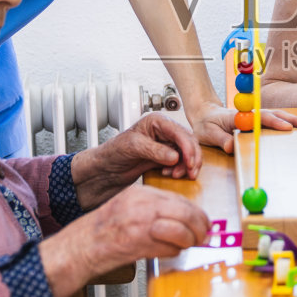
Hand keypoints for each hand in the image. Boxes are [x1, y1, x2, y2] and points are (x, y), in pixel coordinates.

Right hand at [69, 182, 211, 274]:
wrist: (81, 246)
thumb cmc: (103, 230)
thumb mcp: (129, 207)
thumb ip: (154, 209)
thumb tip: (182, 218)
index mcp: (141, 194)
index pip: (180, 199)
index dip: (196, 213)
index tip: (202, 222)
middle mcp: (143, 206)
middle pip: (187, 212)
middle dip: (200, 227)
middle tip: (203, 236)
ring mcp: (142, 223)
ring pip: (182, 229)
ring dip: (191, 241)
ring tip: (190, 245)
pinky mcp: (141, 243)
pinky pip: (170, 247)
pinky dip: (175, 252)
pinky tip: (170, 252)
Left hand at [70, 114, 201, 203]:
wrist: (105, 169)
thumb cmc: (113, 152)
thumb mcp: (133, 147)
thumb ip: (155, 151)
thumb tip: (175, 156)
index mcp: (156, 121)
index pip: (179, 132)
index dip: (188, 147)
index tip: (189, 162)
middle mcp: (164, 131)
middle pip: (189, 142)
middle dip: (191, 158)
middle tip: (190, 173)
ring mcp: (166, 144)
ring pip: (187, 153)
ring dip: (186, 165)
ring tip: (175, 175)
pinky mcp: (165, 157)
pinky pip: (181, 162)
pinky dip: (180, 169)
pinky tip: (169, 175)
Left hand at [186, 99, 296, 154]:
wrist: (204, 114)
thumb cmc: (205, 123)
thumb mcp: (207, 133)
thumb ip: (220, 139)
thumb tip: (230, 147)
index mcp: (240, 116)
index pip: (260, 119)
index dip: (274, 123)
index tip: (286, 128)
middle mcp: (250, 114)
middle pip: (274, 115)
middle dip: (292, 120)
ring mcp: (255, 117)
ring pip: (277, 116)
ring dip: (293, 120)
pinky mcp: (257, 121)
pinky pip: (274, 121)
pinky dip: (287, 122)